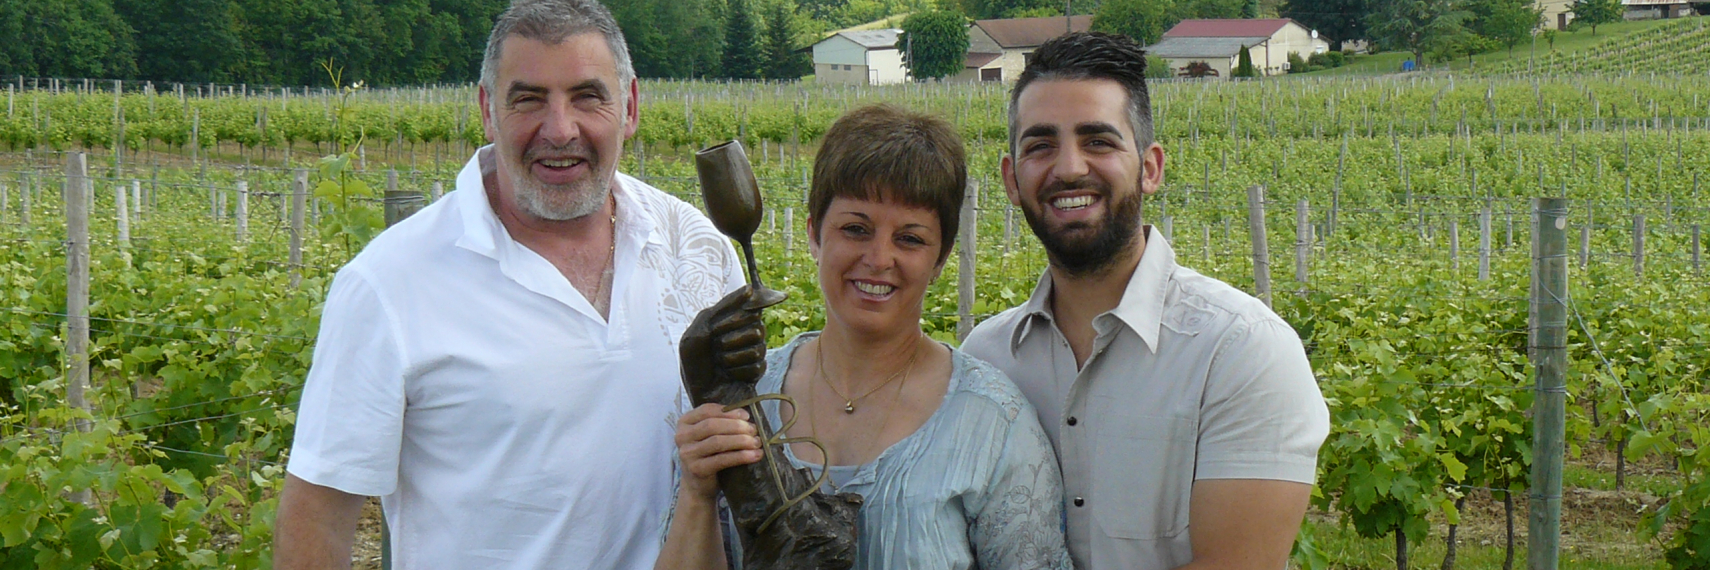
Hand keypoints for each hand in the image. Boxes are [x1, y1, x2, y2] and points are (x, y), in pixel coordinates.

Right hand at [676, 403, 763, 501]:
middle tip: (754, 430)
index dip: (728, 411)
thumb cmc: (707, 456)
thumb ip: (720, 423)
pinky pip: (722, 459)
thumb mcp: (708, 436)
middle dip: (736, 426)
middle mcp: (682, 436)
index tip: (746, 416)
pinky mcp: (697, 469)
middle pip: (712, 425)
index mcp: (684, 423)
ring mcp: (687, 454)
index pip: (707, 410)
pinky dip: (741, 456)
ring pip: (717, 442)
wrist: (697, 486)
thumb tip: (746, 417)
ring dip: (741, 440)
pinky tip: (754, 456)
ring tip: (756, 442)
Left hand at [680, 286, 768, 402]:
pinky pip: (758, 364)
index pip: (749, 305)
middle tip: (715, 348)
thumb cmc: (695, 363)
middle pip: (755, 326)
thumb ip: (724, 307)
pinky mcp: (757, 369)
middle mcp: (744, 332)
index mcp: (730, 319)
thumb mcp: (701, 329)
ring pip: (758, 345)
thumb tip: (751, 289)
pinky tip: (729, 374)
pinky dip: (738, 370)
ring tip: (720, 363)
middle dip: (729, 339)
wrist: (699, 392)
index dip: (733, 317)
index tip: (716, 327)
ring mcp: (753, 351)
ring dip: (732, 356)